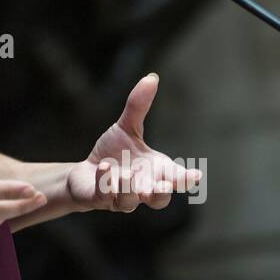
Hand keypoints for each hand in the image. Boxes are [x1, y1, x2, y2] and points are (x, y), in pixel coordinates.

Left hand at [66, 73, 201, 212]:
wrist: (85, 171)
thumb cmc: (114, 153)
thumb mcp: (126, 128)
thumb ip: (138, 107)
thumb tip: (152, 77)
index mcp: (155, 172)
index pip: (175, 179)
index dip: (185, 179)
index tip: (195, 175)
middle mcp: (141, 188)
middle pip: (158, 200)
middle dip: (161, 194)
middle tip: (163, 186)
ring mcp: (120, 197)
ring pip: (129, 201)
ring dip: (129, 189)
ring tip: (126, 174)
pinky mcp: (99, 198)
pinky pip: (103, 196)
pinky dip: (104, 183)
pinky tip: (103, 168)